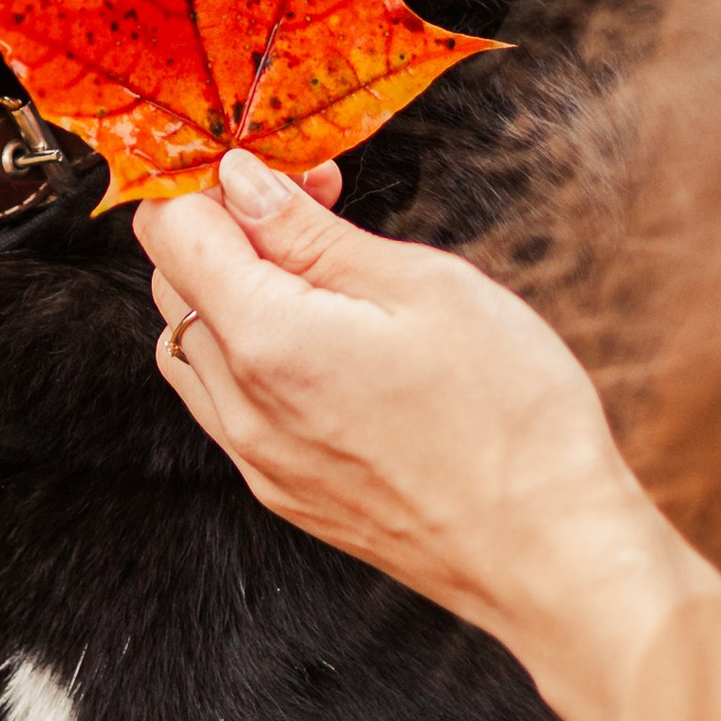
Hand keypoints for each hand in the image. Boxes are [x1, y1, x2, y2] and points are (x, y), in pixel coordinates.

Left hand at [139, 150, 715, 720]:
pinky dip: (247, 353)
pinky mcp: (284, 493)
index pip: (171, 230)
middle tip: (318, 205)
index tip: (279, 166)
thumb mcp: (422, 286)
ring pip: (191, 346)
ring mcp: (258, 461)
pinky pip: (224, 404)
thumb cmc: (509, 417)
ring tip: (323, 274)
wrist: (549, 554)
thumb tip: (241, 181)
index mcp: (266, 341)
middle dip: (227, 226)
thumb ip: (311, 232)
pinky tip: (324, 339)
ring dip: (231, 291)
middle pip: (174, 285)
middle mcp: (241, 408)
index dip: (215, 176)